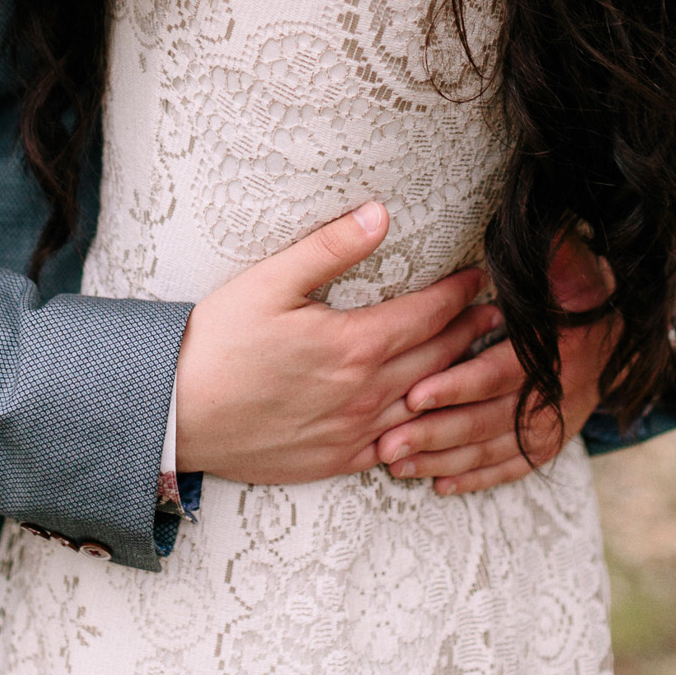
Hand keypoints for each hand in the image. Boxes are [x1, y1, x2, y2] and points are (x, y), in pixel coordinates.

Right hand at [175, 204, 504, 483]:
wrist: (177, 412)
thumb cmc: (218, 340)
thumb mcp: (270, 281)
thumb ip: (330, 247)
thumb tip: (380, 214)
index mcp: (353, 344)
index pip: (429, 314)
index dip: (460, 293)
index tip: (480, 275)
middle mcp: (365, 393)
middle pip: (438, 358)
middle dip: (471, 332)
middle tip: (498, 313)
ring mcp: (354, 433)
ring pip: (427, 405)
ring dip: (460, 380)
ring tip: (482, 360)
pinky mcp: (337, 460)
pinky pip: (400, 446)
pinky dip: (427, 428)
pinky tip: (433, 416)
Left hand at [374, 233, 618, 495]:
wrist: (624, 325)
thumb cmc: (580, 282)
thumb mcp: (572, 260)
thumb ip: (555, 249)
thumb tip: (543, 226)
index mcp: (561, 348)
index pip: (502, 373)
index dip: (459, 385)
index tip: (414, 394)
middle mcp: (564, 391)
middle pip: (492, 420)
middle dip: (438, 433)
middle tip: (388, 444)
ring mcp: (561, 420)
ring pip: (497, 449)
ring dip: (447, 460)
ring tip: (398, 464)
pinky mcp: (556, 439)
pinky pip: (516, 466)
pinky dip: (479, 478)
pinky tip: (440, 485)